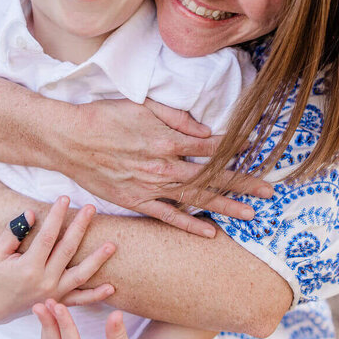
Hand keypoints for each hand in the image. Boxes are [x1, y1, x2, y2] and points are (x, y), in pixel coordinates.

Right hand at [0, 197, 116, 324]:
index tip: (65, 198)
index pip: (47, 237)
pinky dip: (96, 295)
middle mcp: (44, 282)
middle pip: (67, 250)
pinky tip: (111, 287)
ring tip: (112, 244)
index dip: (56, 216)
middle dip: (80, 227)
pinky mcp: (58, 303)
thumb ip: (13, 233)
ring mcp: (53, 294)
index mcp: (27, 268)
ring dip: (97, 260)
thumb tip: (32, 213)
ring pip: (80, 275)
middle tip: (91, 208)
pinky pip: (80, 300)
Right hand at [59, 99, 273, 237]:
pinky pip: (168, 216)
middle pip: (211, 176)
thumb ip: (176, 117)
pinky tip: (210, 233)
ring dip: (225, 206)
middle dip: (243, 183)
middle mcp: (163, 166)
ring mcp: (150, 186)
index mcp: (166, 139)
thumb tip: (204, 130)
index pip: (211, 146)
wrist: (69, 139)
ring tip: (251, 214)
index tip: (257, 150)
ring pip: (195, 199)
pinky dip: (189, 225)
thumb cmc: (104, 117)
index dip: (236, 148)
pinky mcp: (136, 200)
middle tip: (269, 191)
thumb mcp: (142, 105)